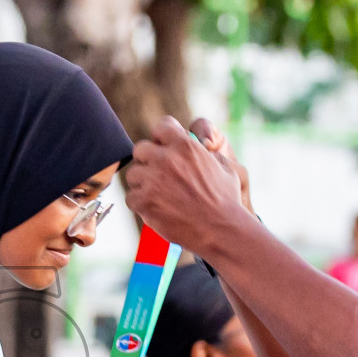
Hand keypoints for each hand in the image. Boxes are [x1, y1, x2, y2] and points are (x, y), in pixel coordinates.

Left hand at [125, 116, 247, 259]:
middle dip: (148, 160)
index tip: (164, 149)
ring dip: (142, 183)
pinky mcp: (144, 201)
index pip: (161, 127)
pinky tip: (154, 209)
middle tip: (158, 175)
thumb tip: (200, 148)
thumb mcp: (224, 166)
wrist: (220, 229)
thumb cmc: (226, 200)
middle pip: (140, 149)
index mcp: (185, 145)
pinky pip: (131, 197)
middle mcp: (165, 159)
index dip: (162, 138)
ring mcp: (152, 180)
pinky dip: (140, 204)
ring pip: (133, 174)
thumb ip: (206, 153)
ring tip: (157, 195)